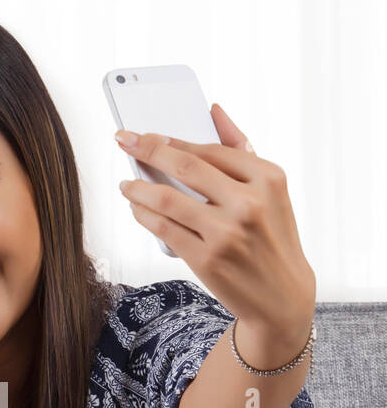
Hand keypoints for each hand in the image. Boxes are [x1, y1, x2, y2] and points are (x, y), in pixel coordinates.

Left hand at [116, 102, 315, 340]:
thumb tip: (214, 111)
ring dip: (138, 188)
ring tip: (126, 184)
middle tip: (124, 141)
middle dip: (147, 149)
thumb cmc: (273, 239)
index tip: (147, 135)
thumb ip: (241, 149)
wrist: (282, 296)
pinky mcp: (207, 259)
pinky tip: (137, 209)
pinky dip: (144, 215)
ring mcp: (226, 232)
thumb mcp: (271, 191)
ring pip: (167, 199)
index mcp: (268, 178)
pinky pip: (163, 229)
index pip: (210, 149)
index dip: (173, 140)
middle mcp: (248, 203)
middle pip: (185, 166)